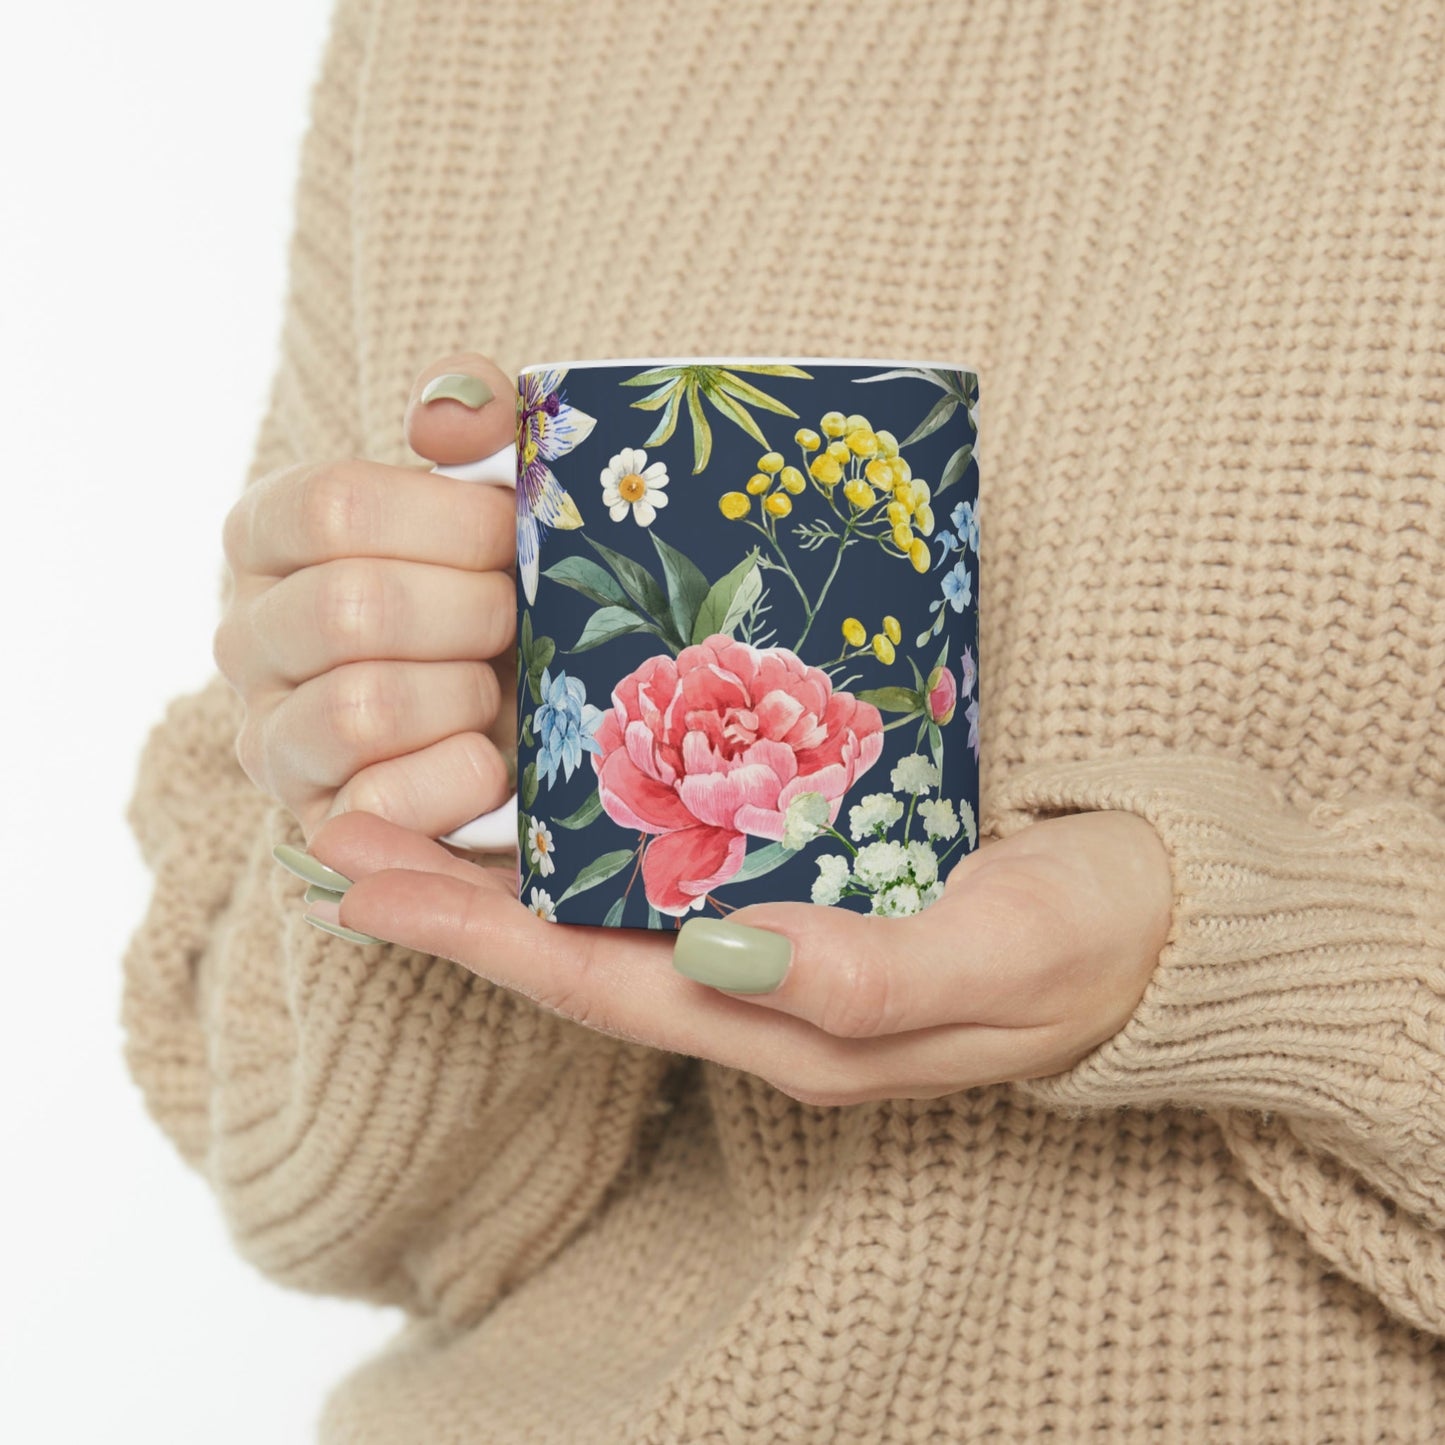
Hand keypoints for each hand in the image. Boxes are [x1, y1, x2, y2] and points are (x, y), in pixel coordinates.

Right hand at [215, 354, 519, 842]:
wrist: (527, 715)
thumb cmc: (501, 589)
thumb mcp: (497, 490)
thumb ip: (478, 420)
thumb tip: (445, 417)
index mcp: (270, 535)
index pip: (332, 506)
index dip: (450, 522)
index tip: (515, 534)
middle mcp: (246, 635)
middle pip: (353, 608)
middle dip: (474, 613)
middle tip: (520, 619)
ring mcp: (271, 738)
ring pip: (361, 707)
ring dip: (466, 695)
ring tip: (499, 688)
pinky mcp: (317, 823)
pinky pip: (381, 803)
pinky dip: (460, 777)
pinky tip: (493, 759)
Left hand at [300, 808, 1173, 1104]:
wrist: (1164, 924)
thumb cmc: (1088, 939)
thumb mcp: (997, 956)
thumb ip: (865, 974)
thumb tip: (723, 955)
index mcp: (788, 1023)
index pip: (597, 982)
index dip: (476, 936)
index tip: (362, 883)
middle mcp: (761, 991)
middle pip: (576, 951)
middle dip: (454, 901)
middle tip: (341, 834)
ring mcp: (779, 946)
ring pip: (613, 914)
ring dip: (508, 869)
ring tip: (413, 808)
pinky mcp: (809, 893)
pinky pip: (675, 876)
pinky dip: (597, 840)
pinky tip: (562, 790)